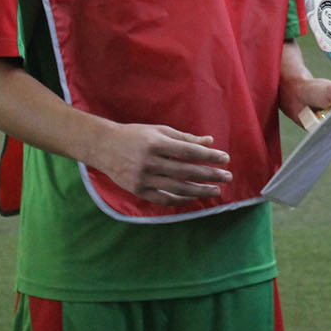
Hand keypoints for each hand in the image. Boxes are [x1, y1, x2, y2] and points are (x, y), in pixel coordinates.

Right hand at [90, 121, 232, 205]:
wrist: (103, 147)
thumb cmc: (135, 135)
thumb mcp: (159, 130)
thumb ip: (185, 137)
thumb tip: (210, 141)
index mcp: (156, 143)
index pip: (188, 152)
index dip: (208, 156)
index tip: (225, 158)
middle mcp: (149, 162)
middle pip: (186, 172)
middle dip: (209, 175)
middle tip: (227, 177)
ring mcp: (143, 178)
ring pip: (177, 189)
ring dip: (199, 191)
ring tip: (216, 191)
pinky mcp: (138, 191)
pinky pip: (164, 199)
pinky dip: (181, 200)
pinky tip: (194, 197)